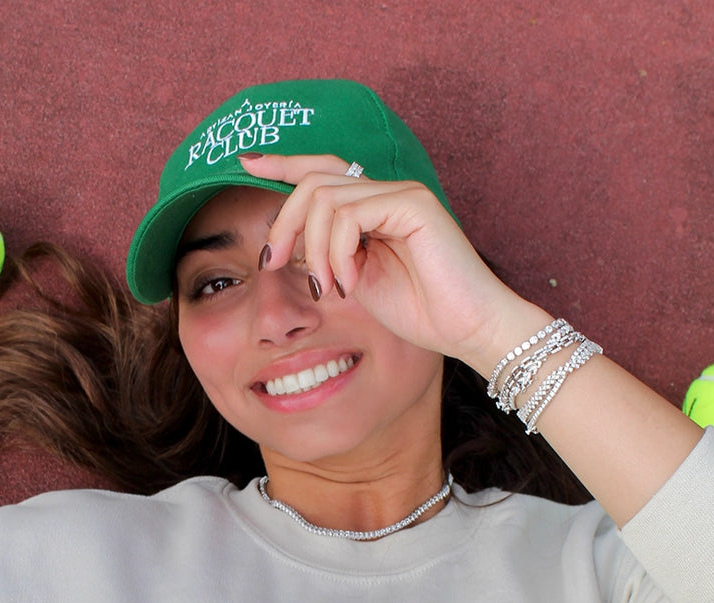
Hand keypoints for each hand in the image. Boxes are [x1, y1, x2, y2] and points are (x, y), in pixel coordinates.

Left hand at [239, 153, 533, 373]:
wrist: (466, 328)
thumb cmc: (420, 311)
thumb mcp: (357, 280)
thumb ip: (329, 255)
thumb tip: (289, 245)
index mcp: (373, 207)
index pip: (323, 172)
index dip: (285, 164)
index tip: (247, 163)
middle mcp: (386, 192)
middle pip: (314, 181)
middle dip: (284, 223)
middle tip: (275, 262)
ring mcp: (401, 193)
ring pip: (325, 198)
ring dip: (313, 249)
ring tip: (328, 286)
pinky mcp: (412, 204)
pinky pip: (350, 214)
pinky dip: (337, 251)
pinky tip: (349, 282)